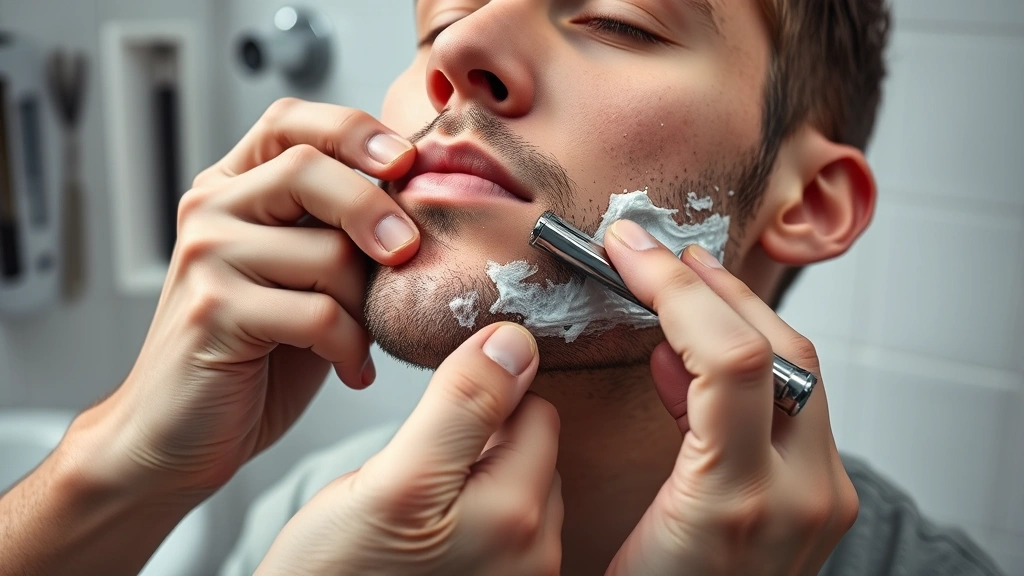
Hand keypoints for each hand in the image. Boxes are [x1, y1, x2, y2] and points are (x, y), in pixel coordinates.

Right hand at [71, 99, 420, 496]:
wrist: (181, 432)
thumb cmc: (257, 355)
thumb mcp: (305, 278)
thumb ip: (341, 233)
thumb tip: (422, 200)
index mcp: (235, 187)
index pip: (292, 121)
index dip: (355, 130)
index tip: (407, 162)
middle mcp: (212, 208)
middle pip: (309, 168)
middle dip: (375, 210)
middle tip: (407, 253)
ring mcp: (206, 256)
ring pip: (326, 251)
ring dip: (365, 304)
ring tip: (364, 338)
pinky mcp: (213, 310)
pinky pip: (318, 313)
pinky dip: (350, 346)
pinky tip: (351, 369)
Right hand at [256, 323, 562, 575]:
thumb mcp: (395, 478)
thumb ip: (462, 406)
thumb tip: (516, 342)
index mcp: (519, 518)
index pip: (536, 410)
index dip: (483, 397)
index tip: (434, 419)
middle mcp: (534, 555)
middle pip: (532, 450)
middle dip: (481, 442)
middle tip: (417, 468)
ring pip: (516, 486)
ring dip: (476, 477)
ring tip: (419, 503)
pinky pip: (503, 527)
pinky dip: (471, 513)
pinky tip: (428, 533)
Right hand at [602, 220, 858, 575]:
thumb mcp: (616, 541)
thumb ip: (651, 440)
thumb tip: (661, 352)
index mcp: (739, 505)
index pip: (731, 359)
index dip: (675, 289)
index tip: (628, 249)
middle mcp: (801, 496)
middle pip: (778, 348)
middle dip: (712, 284)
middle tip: (652, 252)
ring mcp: (820, 498)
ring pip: (795, 367)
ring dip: (733, 312)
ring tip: (675, 281)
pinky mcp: (820, 500)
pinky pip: (793, 403)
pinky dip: (746, 358)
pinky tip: (695, 354)